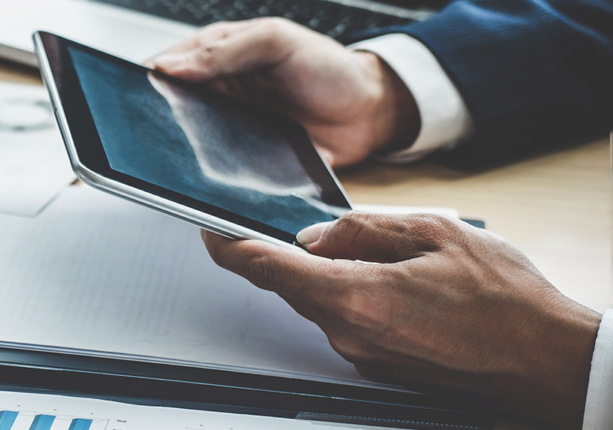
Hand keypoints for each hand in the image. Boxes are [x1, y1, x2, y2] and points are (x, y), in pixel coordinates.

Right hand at [150, 18, 419, 167]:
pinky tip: (226, 171)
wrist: (370, 113)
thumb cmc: (329, 68)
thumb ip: (224, 50)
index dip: (144, 79)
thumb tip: (170, 66)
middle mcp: (215, 92)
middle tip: (162, 127)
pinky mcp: (242, 160)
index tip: (127, 91)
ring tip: (199, 151)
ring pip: (189, 143)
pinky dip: (218, 174)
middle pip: (168, 109)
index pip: (164, 66)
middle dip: (160, 121)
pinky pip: (218, 171)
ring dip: (191, 150)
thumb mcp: (277, 42)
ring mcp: (226, 127)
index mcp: (214, 56)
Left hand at [202, 213, 598, 426]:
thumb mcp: (438, 234)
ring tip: (403, 261)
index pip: (267, 269)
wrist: (550, 362)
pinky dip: (363, 298)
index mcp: (356, 297)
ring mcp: (364, 356)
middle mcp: (350, 334)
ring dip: (343, 276)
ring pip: (326, 303)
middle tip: (336, 231)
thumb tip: (318, 235)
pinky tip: (409, 288)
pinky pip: (353, 322)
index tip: (210, 231)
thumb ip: (366, 228)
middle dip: (303, 254)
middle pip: (295, 286)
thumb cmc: (509, 304)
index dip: (230, 247)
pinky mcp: (381, 367)